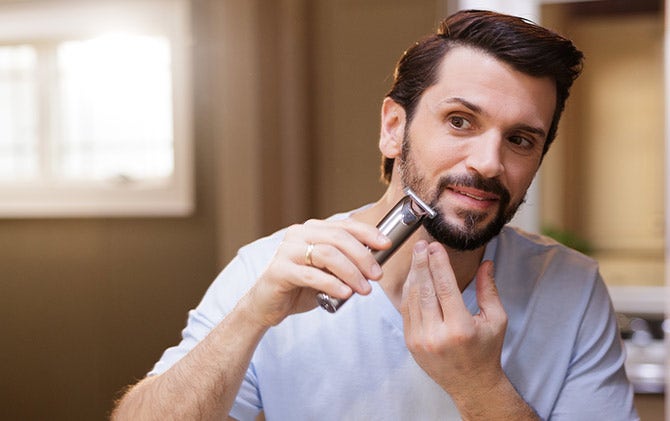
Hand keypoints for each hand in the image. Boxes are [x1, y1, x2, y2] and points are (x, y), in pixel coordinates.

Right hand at [242, 218, 390, 326]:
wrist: (267, 305)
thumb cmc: (301, 286)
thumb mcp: (328, 271)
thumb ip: (345, 263)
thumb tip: (376, 263)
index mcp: (312, 230)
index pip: (344, 226)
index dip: (368, 233)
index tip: (386, 245)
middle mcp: (298, 234)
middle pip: (338, 239)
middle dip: (362, 256)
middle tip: (377, 275)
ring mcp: (287, 251)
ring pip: (327, 254)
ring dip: (351, 272)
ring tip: (364, 289)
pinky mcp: (279, 270)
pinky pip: (311, 275)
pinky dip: (332, 284)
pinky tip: (345, 293)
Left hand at [400, 241, 507, 400]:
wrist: (471, 384)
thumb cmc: (486, 351)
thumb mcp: (496, 320)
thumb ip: (489, 290)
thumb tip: (486, 263)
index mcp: (460, 329)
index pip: (445, 287)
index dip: (439, 263)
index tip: (435, 246)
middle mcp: (437, 335)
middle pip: (425, 289)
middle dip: (422, 263)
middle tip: (421, 245)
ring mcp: (420, 340)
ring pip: (412, 298)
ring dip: (414, 275)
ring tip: (417, 257)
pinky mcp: (410, 343)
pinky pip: (406, 310)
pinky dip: (408, 291)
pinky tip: (414, 277)